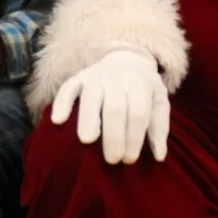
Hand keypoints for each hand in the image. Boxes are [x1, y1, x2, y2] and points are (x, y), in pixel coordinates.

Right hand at [50, 43, 169, 165]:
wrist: (127, 57)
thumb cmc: (144, 88)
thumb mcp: (158, 101)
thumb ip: (159, 127)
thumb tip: (159, 156)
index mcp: (141, 82)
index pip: (138, 111)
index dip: (134, 137)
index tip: (129, 159)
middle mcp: (118, 77)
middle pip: (115, 107)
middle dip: (114, 135)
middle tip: (112, 160)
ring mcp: (96, 75)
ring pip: (91, 97)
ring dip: (88, 119)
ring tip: (87, 142)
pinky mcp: (78, 77)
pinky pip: (67, 88)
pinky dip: (61, 103)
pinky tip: (58, 120)